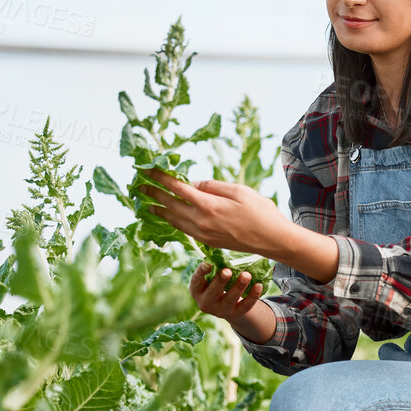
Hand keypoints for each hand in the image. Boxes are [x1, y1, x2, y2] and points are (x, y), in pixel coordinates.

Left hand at [135, 171, 290, 257]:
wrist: (272, 240)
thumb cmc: (260, 212)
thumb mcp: (239, 190)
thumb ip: (213, 186)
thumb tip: (194, 184)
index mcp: (208, 205)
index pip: (177, 188)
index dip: (160, 177)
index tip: (148, 169)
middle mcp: (201, 221)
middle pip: (170, 205)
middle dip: (152, 194)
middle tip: (138, 185)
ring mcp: (203, 234)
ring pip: (174, 220)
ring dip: (158, 211)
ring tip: (145, 204)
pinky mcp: (207, 241)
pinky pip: (183, 229)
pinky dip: (172, 221)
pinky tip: (168, 217)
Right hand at [189, 260, 267, 322]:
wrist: (226, 306)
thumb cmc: (216, 284)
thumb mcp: (211, 277)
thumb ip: (214, 267)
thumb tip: (223, 244)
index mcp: (197, 291)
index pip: (196, 282)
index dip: (201, 273)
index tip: (208, 263)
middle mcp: (206, 303)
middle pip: (213, 292)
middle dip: (221, 281)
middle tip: (227, 271)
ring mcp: (221, 311)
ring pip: (230, 299)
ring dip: (238, 287)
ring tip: (246, 275)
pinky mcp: (236, 314)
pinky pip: (245, 306)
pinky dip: (253, 296)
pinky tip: (258, 285)